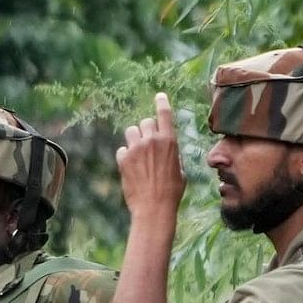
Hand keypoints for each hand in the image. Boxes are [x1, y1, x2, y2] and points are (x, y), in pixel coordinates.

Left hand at [116, 93, 185, 225]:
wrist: (154, 207)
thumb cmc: (172, 191)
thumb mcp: (180, 170)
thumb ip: (172, 154)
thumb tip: (167, 151)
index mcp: (170, 141)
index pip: (164, 115)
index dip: (162, 103)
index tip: (159, 95)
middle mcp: (152, 141)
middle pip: (145, 122)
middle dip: (147, 130)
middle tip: (148, 144)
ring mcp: (136, 148)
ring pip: (131, 131)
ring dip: (134, 139)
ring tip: (139, 155)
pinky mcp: (123, 158)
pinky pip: (122, 149)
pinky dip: (126, 156)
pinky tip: (132, 168)